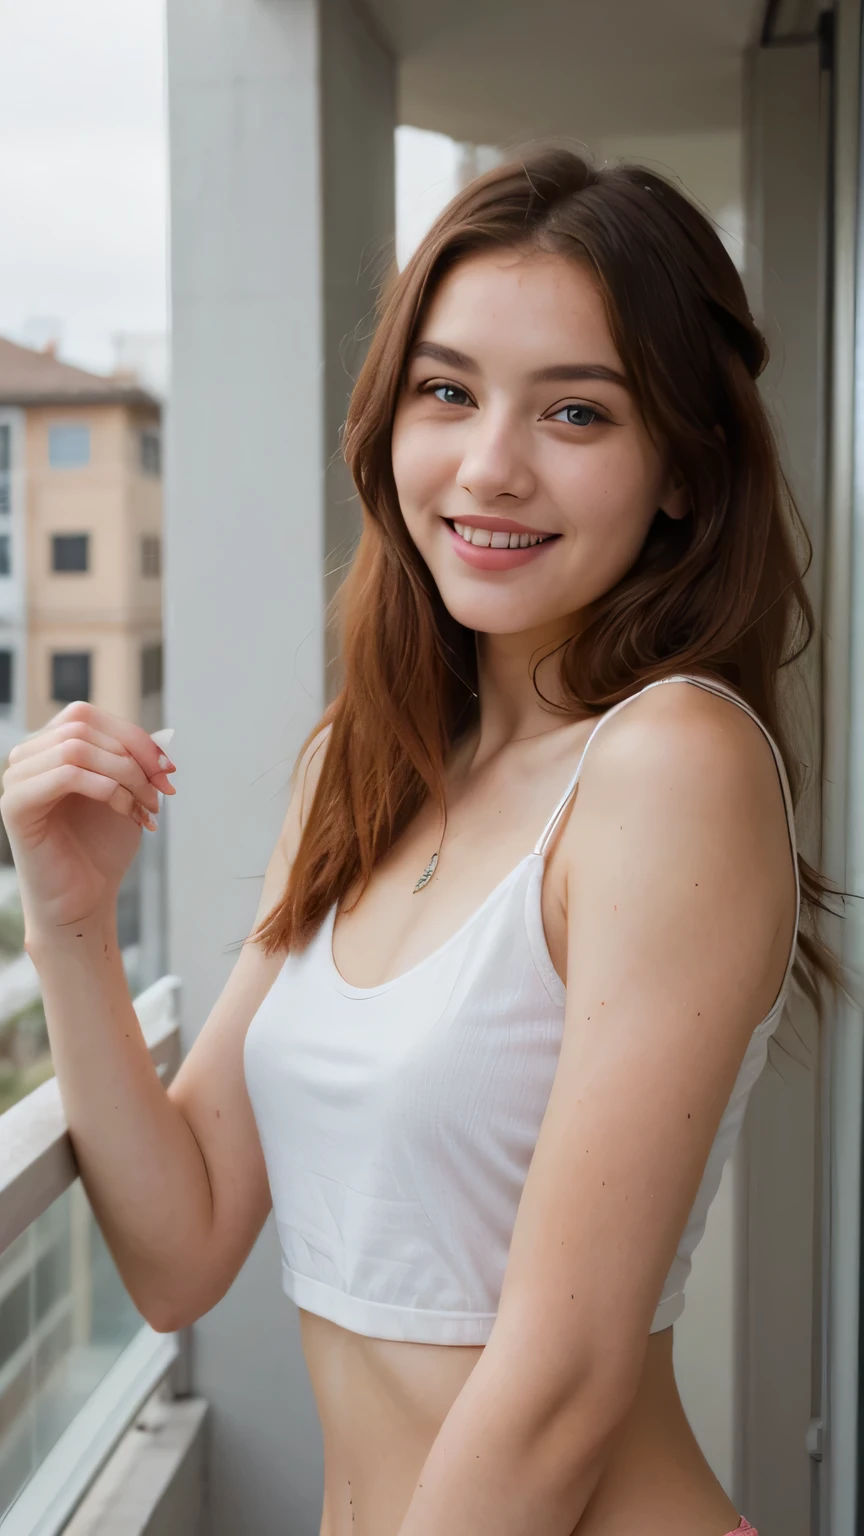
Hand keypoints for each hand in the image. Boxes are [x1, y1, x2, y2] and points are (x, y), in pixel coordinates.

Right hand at [0, 701, 176, 939]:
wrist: (85, 899)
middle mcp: (27, 758)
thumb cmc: (101, 848)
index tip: (167, 770)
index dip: (132, 736)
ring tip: (145, 808)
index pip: (85, 715)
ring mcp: (17, 780)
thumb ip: (135, 759)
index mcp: (48, 748)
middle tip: (160, 793)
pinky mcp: (15, 806)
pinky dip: (105, 788)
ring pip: (75, 747)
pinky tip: (125, 811)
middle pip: (82, 726)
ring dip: (124, 775)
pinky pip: (64, 775)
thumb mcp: (127, 792)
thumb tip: (161, 736)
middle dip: (133, 757)